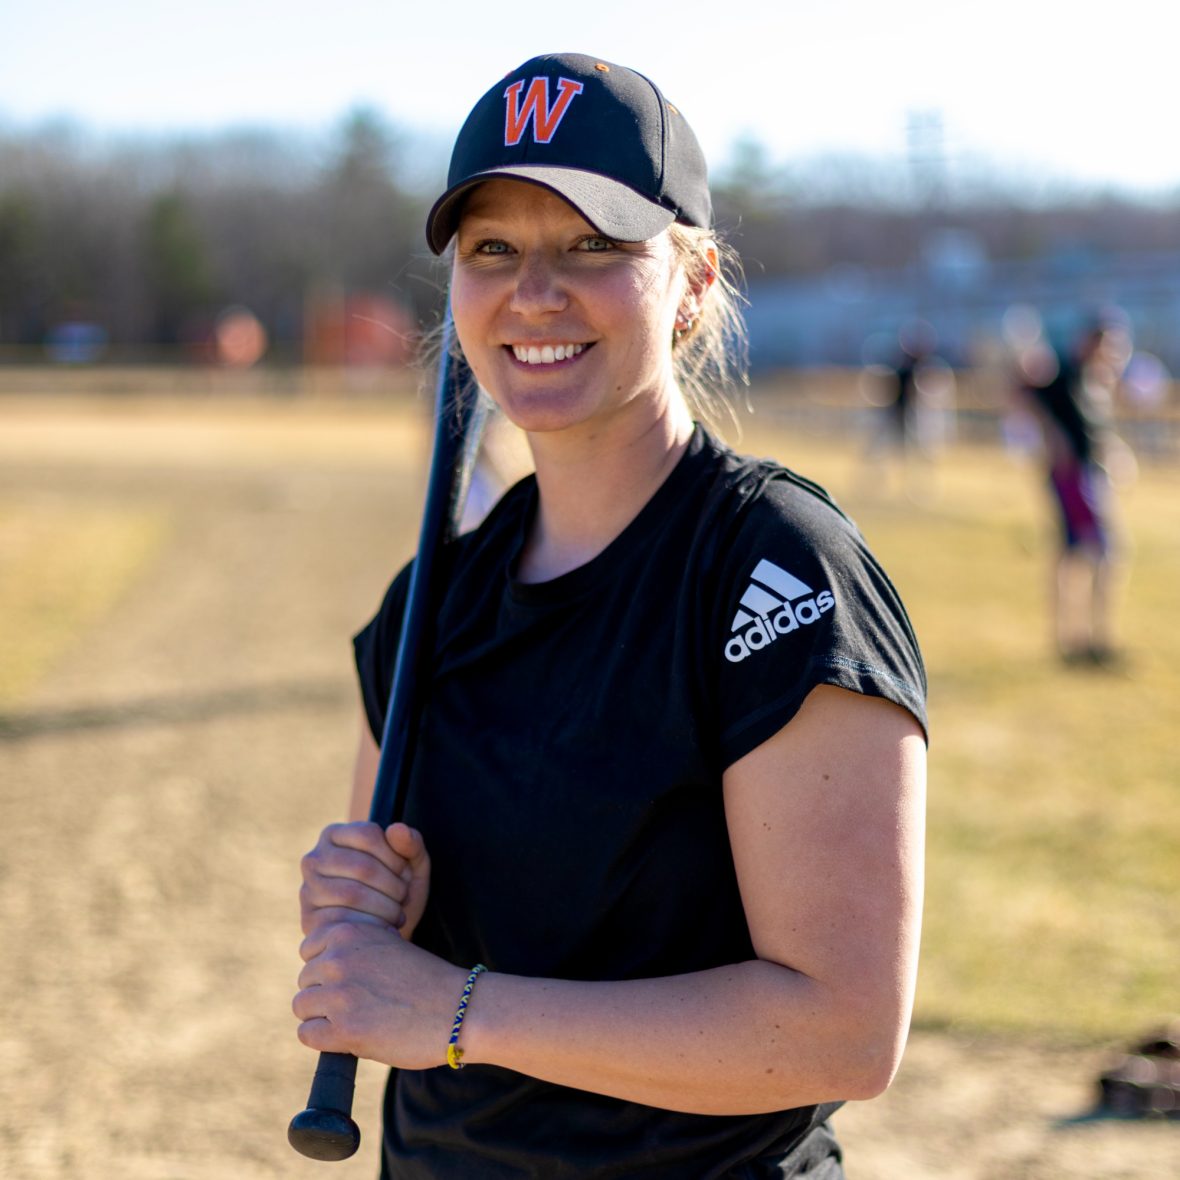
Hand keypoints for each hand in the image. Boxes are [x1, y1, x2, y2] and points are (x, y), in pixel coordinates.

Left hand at [293, 920, 465, 1067]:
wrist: (459, 1009)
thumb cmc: (427, 980)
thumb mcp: (389, 945)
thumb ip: (357, 948)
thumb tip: (322, 962)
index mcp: (351, 932)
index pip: (309, 948)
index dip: (325, 967)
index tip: (348, 979)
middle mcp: (340, 958)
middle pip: (305, 979)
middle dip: (325, 993)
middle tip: (358, 1004)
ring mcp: (340, 994)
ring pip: (302, 1006)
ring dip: (323, 1016)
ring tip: (354, 1020)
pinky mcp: (344, 1030)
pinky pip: (307, 1034)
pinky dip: (324, 1039)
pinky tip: (349, 1036)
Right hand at [299, 821, 430, 940]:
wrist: (381, 933)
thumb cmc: (395, 890)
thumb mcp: (412, 863)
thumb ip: (410, 843)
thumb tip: (397, 829)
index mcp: (335, 835)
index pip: (368, 835)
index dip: (395, 856)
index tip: (405, 872)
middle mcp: (314, 858)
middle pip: (362, 867)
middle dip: (393, 885)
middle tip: (403, 897)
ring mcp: (308, 889)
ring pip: (353, 894)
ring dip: (386, 907)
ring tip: (397, 913)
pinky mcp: (309, 920)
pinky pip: (343, 921)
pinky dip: (371, 925)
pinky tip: (382, 927)